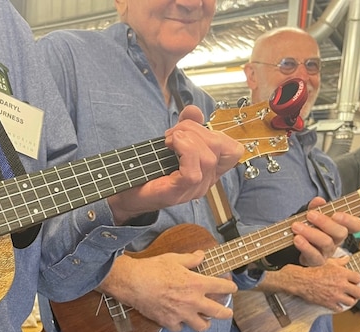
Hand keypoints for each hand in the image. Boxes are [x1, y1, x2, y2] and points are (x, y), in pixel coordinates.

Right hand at [99, 251, 236, 331]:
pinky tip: (179, 321)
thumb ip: (191, 259)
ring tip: (205, 321)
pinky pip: (179, 328)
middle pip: (218, 312)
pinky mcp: (168, 321)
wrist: (134, 282)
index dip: (230, 287)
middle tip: (228, 313)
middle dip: (226, 313)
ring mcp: (182, 314)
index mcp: (197, 284)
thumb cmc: (153, 268)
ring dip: (204, 323)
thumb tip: (201, 255)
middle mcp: (193, 301)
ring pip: (201, 326)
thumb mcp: (174, 258)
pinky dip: (180, 325)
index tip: (232, 288)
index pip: (222, 287)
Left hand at [107, 105, 243, 223]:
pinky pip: (193, 172)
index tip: (192, 128)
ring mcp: (193, 189)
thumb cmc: (148, 171)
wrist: (126, 194)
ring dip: (186, 138)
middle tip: (173, 134)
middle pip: (221, 148)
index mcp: (208, 169)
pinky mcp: (178, 192)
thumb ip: (186, 127)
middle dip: (196, 129)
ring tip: (169, 141)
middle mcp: (205, 181)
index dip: (218, 132)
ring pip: (208, 158)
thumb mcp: (171, 143)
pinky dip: (184, 152)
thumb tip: (194, 110)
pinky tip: (170, 147)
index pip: (233, 151)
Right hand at [278, 258, 359, 310]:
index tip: (353, 281)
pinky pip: (340, 308)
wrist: (302, 281)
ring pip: (351, 302)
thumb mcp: (328, 263)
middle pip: (359, 293)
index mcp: (343, 273)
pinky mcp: (329, 303)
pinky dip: (339, 306)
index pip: (358, 278)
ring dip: (349, 300)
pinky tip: (336, 303)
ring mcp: (336, 295)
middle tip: (353, 292)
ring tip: (346, 298)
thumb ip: (340, 262)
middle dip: (356, 293)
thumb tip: (347, 258)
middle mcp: (341, 285)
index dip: (356, 280)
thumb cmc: (314, 271)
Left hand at [293, 198, 359, 265]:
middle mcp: (337, 240)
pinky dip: (305, 246)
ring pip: (326, 243)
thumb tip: (319, 201)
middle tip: (310, 215)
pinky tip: (297, 239)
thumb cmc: (308, 228)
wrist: (294, 246)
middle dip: (325, 223)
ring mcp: (328, 252)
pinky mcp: (317, 261)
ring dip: (310, 232)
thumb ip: (315, 207)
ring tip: (296, 226)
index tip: (336, 214)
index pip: (356, 225)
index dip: (349, 220)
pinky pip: (314, 255)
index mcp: (340, 227)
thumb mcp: (311, 215)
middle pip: (341, 233)